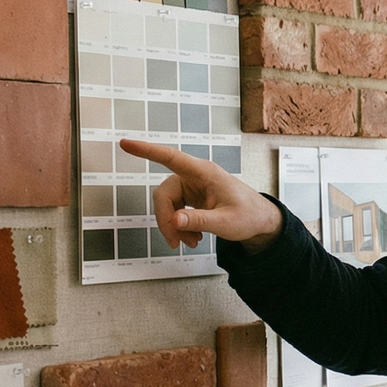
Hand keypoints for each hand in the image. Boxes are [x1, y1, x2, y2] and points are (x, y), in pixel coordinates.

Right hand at [119, 138, 281, 252]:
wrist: (261, 221)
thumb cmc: (249, 215)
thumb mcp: (226, 222)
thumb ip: (200, 221)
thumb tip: (174, 221)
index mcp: (204, 173)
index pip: (170, 158)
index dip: (147, 150)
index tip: (125, 144)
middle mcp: (195, 176)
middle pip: (164, 194)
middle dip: (166, 220)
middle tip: (175, 242)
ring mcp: (192, 186)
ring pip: (167, 205)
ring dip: (174, 226)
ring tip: (191, 242)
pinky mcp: (191, 197)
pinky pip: (174, 210)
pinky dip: (179, 226)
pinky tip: (192, 237)